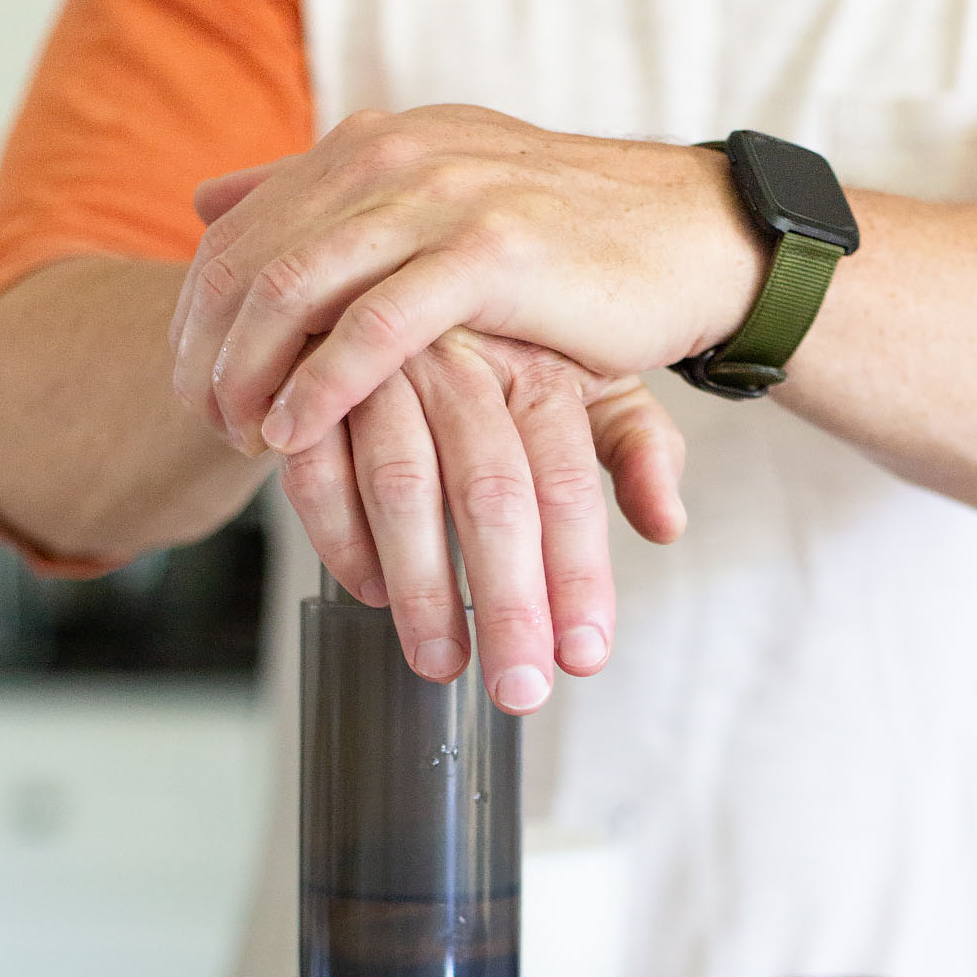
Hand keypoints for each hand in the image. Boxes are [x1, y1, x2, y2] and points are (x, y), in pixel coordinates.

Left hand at [168, 105, 764, 457]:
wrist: (686, 237)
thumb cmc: (562, 245)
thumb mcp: (431, 204)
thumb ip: (321, 202)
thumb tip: (207, 200)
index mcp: (371, 147)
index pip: (239, 229)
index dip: (196, 314)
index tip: (189, 384)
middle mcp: (392, 159)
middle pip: (249, 258)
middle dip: (206, 350)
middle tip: (198, 422)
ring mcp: (440, 200)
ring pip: (295, 286)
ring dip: (248, 371)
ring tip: (235, 435)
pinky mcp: (490, 254)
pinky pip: (376, 325)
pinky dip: (321, 383)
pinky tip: (293, 432)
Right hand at [281, 327, 684, 712]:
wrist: (376, 286)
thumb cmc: (494, 345)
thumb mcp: (582, 379)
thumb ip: (633, 447)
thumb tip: (668, 525)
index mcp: (536, 367)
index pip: (567, 482)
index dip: (578, 574)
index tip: (584, 654)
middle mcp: (462, 365)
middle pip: (491, 494)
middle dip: (508, 603)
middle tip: (520, 689)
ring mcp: (380, 375)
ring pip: (401, 487)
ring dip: (422, 587)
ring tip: (443, 665)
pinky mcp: (307, 391)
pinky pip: (318, 473)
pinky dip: (341, 540)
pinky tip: (371, 595)